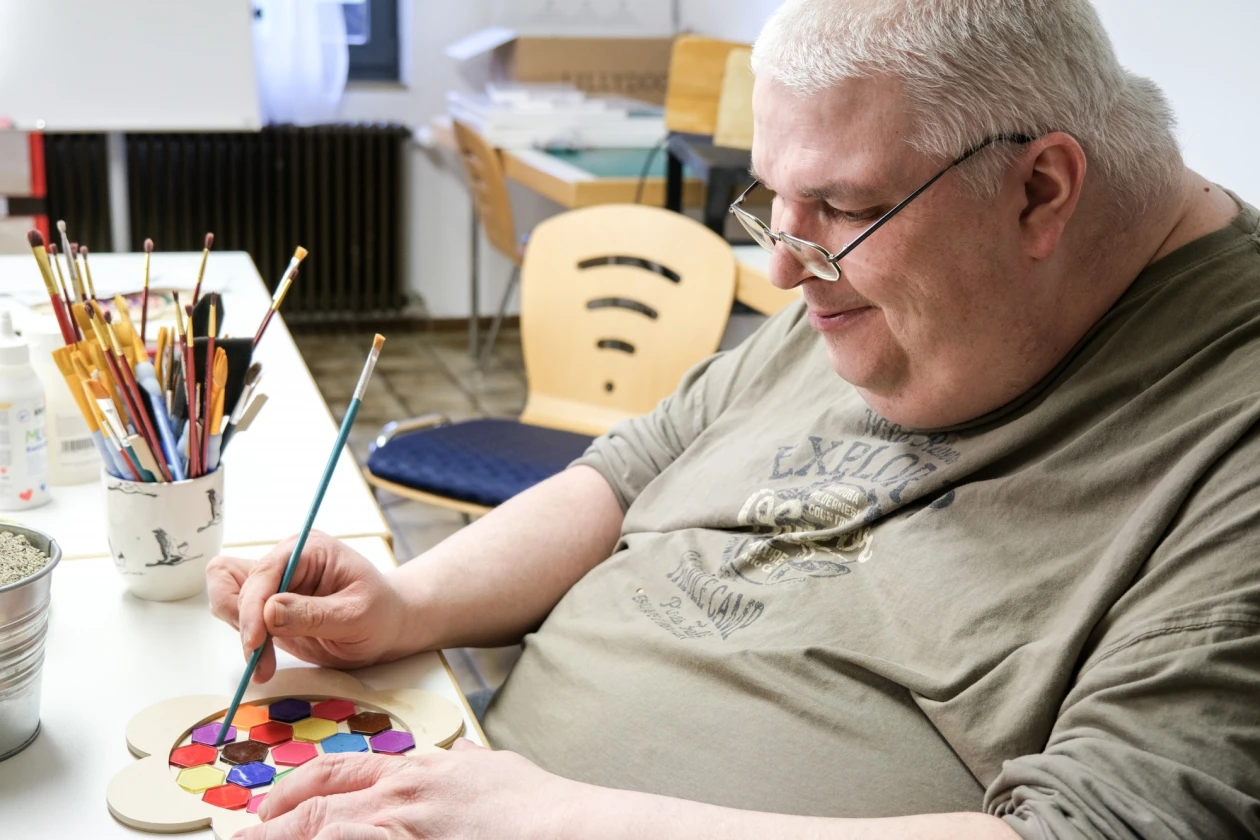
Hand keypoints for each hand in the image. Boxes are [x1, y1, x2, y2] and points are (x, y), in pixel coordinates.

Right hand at [207, 531, 410, 681]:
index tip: (256, 641)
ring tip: (263, 662)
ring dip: (239, 630)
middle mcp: (286, 560)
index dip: (253, 606)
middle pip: (236, 582)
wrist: (386, 627)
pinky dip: (242, 636)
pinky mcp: (267, 606)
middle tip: (260, 660)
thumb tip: (269, 612)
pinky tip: (262, 656)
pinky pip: (236, 614)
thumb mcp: (356, 615)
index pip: (266, 571)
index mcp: (310, 549)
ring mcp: (274, 583)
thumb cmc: (380, 614)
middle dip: (244, 623)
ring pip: (227, 596)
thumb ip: (313, 614)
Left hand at [234, 740, 578, 839]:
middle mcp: (401, 794)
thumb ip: (470, 762)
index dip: (297, 787)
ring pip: (320, 832)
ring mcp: (402, 828)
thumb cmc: (539, 807)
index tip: (271, 805)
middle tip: (241, 838)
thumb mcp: (498, 769)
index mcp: (418, 770)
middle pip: (314, 803)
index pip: (339, 769)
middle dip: (270, 823)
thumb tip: (460, 753)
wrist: (567, 827)